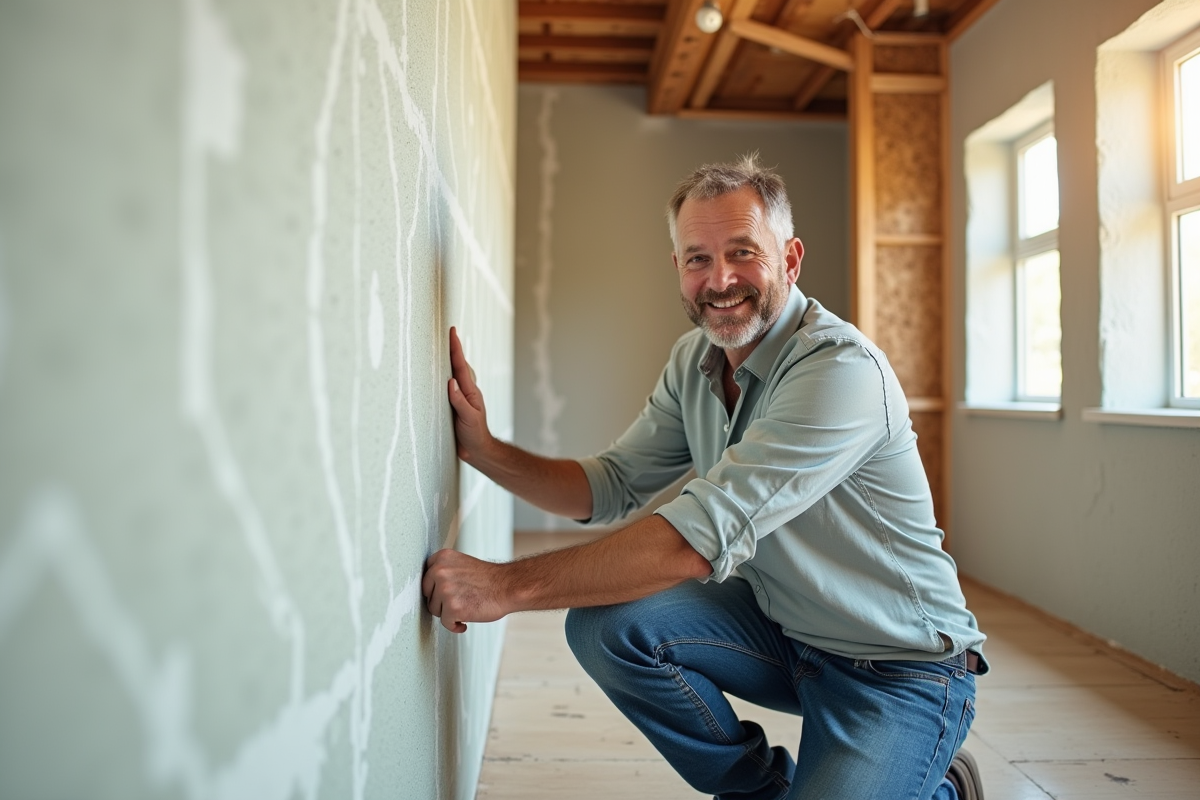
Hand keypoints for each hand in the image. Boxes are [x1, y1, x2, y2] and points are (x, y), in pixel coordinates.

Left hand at [422, 549, 510, 632]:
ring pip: (435, 610)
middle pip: (427, 594)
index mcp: (442, 558)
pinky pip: (445, 623)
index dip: (435, 588)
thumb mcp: (461, 564)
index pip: (426, 577)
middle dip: (440, 601)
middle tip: (458, 601)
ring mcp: (445, 589)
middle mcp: (440, 571)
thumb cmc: (488, 579)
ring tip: (465, 608)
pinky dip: (455, 626)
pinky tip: (464, 622)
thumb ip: (444, 571)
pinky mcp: (452, 607)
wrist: (508, 587)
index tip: (445, 592)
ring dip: (448, 613)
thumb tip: (429, 589)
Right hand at [448, 327, 492, 464]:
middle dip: (453, 347)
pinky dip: (445, 373)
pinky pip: (449, 384)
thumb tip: (450, 382)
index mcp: (469, 391)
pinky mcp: (455, 404)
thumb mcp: (468, 419)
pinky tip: (441, 372)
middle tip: (448, 331)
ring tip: (444, 344)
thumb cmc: (474, 435)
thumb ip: (459, 401)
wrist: (477, 450)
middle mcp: (465, 390)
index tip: (452, 331)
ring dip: (449, 358)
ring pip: (454, 372)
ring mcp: (461, 396)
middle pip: (458, 364)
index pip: (460, 365)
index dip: (455, 347)